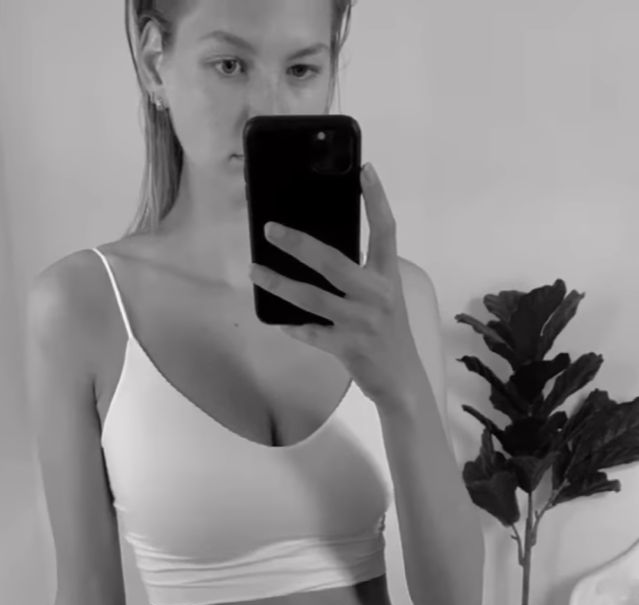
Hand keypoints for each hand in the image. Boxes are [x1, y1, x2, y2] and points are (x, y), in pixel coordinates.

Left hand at [249, 163, 414, 409]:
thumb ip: (361, 276)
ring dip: (279, 284)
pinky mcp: (348, 348)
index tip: (365, 169)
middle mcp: (377, 295)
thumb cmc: (388, 334)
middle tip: (270, 228)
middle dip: (298, 243)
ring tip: (255, 270)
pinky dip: (292, 326)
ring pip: (312, 298)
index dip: (376, 198)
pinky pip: (311, 333)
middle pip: (333, 261)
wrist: (402, 382)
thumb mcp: (384, 298)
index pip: (385, 230)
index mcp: (387, 277)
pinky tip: (275, 319)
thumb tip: (317, 253)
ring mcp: (361, 322)